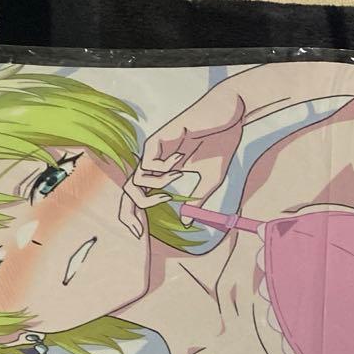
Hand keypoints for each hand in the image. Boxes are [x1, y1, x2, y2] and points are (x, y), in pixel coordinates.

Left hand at [119, 84, 245, 237]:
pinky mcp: (155, 140)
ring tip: (181, 174)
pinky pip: (148, 167)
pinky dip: (165, 171)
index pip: (140, 196)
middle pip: (127, 192)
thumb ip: (196, 202)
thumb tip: (187, 223)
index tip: (140, 234)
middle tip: (139, 230)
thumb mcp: (209, 182)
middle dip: (128, 213)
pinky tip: (182, 160)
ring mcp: (153, 152)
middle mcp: (153, 163)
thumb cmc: (218, 146)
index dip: (134, 216)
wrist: (226, 119)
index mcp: (163, 174)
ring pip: (136, 181)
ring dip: (159, 186)